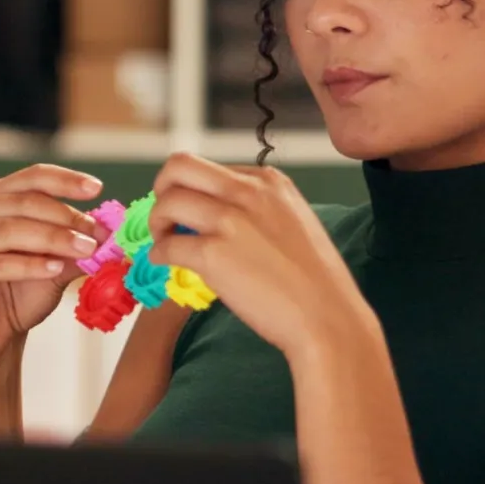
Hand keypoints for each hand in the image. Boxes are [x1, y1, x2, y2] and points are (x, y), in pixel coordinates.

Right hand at [0, 164, 105, 364]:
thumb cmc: (23, 292)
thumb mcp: (59, 262)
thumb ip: (78, 243)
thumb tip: (110, 229)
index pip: (31, 178)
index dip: (64, 181)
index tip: (95, 189)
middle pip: (22, 203)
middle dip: (64, 217)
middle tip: (96, 234)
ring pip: (8, 230)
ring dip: (52, 239)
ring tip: (84, 251)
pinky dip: (29, 265)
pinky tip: (54, 270)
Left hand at [146, 154, 372, 361]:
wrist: (326, 317)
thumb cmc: (315, 280)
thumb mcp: (293, 221)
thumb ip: (257, 209)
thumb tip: (216, 213)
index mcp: (269, 181)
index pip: (210, 167)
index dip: (192, 190)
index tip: (189, 212)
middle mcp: (248, 191)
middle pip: (180, 167)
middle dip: (163, 189)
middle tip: (166, 217)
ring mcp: (229, 220)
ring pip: (168, 202)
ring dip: (157, 222)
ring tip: (165, 242)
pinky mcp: (213, 254)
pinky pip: (167, 245)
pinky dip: (158, 254)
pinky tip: (165, 264)